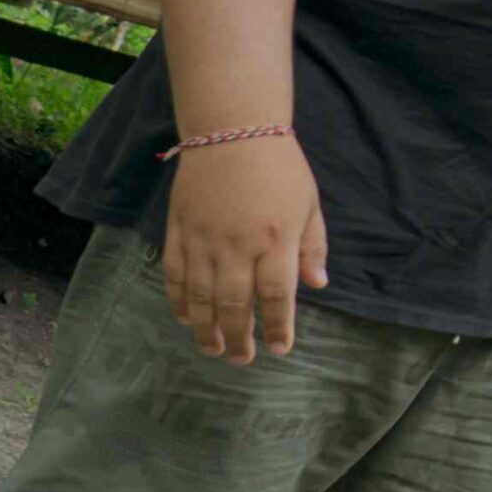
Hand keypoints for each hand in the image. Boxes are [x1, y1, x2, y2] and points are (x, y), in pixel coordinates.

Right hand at [161, 134, 326, 363]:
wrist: (233, 131)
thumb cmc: (280, 168)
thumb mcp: (309, 205)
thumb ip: (312, 247)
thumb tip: (317, 286)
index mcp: (276, 239)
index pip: (277, 295)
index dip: (278, 326)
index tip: (280, 348)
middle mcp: (238, 245)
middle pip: (235, 304)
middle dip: (239, 338)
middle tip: (242, 360)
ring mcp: (203, 239)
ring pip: (201, 297)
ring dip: (207, 329)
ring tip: (214, 350)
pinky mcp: (178, 231)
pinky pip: (174, 275)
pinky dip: (179, 301)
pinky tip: (187, 319)